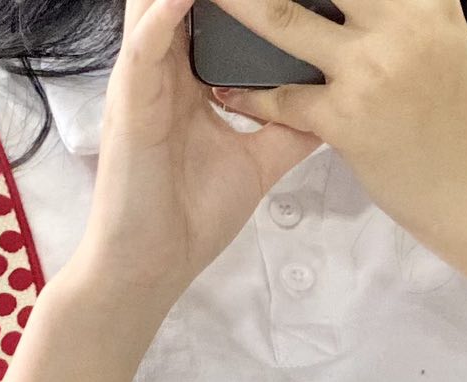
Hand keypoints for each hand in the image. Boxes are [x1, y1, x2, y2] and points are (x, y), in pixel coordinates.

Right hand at [72, 0, 326, 314]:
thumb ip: (290, 124)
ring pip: (162, 4)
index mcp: (191, 74)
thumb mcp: (257, 163)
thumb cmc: (192, 218)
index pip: (216, 9)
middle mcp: (165, 66)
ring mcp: (144, 79)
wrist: (150, 269)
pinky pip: (146, 42)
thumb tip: (337, 100)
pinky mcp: (130, 102)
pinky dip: (167, 12)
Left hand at [203, 0, 466, 251]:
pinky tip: (224, 89)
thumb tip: (355, 5)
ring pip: (283, 19)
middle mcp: (401, 20)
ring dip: (237, 7)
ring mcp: (372, 69)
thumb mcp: (438, 42)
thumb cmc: (457, 123)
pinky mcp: (348, 119)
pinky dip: (246, 94)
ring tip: (208, 3)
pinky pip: (280, 98)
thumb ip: (397, 11)